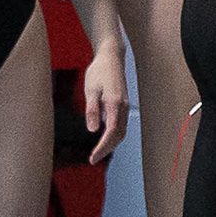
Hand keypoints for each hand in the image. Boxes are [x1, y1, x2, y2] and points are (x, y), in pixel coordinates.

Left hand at [80, 47, 127, 162]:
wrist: (111, 57)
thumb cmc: (99, 71)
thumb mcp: (91, 89)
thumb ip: (92, 110)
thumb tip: (93, 130)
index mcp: (114, 104)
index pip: (111, 132)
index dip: (102, 147)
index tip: (92, 157)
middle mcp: (122, 107)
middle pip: (118, 135)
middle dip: (107, 149)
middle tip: (93, 159)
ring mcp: (124, 106)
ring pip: (121, 131)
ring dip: (111, 144)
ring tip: (98, 153)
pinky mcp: (123, 104)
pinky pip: (121, 125)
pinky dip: (114, 136)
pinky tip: (104, 139)